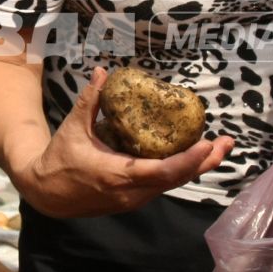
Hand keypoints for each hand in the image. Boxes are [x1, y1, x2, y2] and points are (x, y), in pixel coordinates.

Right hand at [11, 65, 234, 217]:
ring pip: (173, 184)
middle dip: (205, 161)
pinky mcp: (134, 199)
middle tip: (226, 142)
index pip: (162, 172)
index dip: (188, 160)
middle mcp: (131, 192)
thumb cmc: (59, 160)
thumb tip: (102, 72)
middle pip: (177, 180)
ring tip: (218, 147)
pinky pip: (163, 185)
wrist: (46, 194)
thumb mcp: (72, 128)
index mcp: (118, 175)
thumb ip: (90, 100)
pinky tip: (193, 156)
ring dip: (197, 167)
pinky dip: (181, 170)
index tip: (206, 144)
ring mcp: (134, 199)